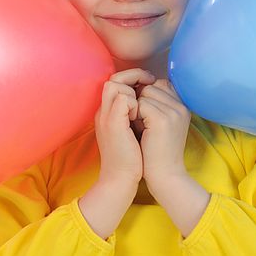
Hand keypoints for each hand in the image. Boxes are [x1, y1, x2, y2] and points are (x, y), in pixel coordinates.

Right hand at [94, 68, 155, 185]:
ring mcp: (106, 117)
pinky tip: (144, 114)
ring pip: (115, 84)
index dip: (132, 78)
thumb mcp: (134, 132)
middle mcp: (103, 112)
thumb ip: (136, 115)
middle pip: (112, 78)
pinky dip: (136, 101)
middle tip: (150, 81)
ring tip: (146, 101)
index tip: (150, 82)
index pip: (115, 82)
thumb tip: (152, 100)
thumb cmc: (132, 159)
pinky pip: (123, 98)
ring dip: (134, 88)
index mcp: (108, 114)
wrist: (121, 180)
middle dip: (134, 75)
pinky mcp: (113, 124)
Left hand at [136, 78, 191, 188]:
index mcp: (183, 106)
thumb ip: (156, 105)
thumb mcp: (160, 124)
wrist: (164, 175)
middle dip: (141, 102)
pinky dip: (135, 115)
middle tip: (143, 125)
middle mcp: (182, 106)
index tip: (145, 117)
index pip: (160, 84)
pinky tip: (139, 131)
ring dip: (137, 108)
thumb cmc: (156, 152)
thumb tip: (138, 87)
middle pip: (151, 86)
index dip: (147, 97)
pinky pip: (141, 103)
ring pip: (145, 92)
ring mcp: (174, 111)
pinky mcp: (163, 119)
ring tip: (142, 128)